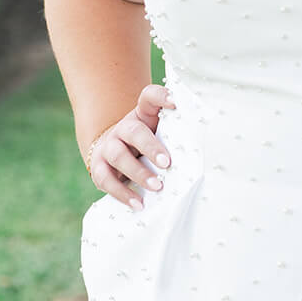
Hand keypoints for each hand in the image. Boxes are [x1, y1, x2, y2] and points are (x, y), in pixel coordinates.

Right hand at [86, 84, 174, 208]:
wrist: (113, 152)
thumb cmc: (146, 142)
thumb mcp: (159, 132)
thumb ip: (175, 131)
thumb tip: (203, 139)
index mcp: (141, 114)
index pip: (149, 97)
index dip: (161, 97)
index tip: (175, 103)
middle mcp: (122, 128)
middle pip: (133, 131)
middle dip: (150, 147)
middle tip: (167, 163)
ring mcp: (108, 147)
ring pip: (118, 157)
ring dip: (138, 173)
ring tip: (157, 187)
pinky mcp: (98, 167)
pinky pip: (106, 180)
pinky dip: (122, 194)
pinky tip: (138, 204)